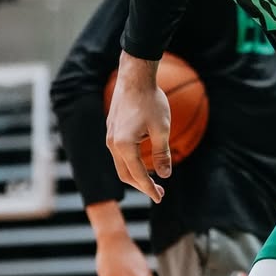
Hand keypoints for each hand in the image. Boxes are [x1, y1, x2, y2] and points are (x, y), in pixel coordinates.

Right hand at [106, 53, 170, 202]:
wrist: (135, 77)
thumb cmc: (151, 101)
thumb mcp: (162, 129)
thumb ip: (162, 154)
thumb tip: (164, 174)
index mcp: (124, 145)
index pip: (137, 175)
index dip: (149, 189)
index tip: (160, 198)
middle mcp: (112, 143)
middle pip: (125, 174)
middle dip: (142, 186)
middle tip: (160, 192)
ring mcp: (110, 136)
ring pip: (121, 164)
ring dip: (136, 175)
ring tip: (153, 180)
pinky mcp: (112, 130)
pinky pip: (119, 154)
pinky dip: (131, 163)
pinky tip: (144, 163)